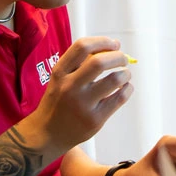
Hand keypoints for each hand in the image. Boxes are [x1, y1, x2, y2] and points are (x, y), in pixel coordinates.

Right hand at [26, 37, 132, 155]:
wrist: (47, 134)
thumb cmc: (59, 101)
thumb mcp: (60, 79)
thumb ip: (80, 63)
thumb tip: (113, 47)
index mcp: (60, 73)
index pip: (82, 47)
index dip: (103, 41)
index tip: (114, 44)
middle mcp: (69, 87)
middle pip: (99, 62)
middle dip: (118, 56)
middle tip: (124, 59)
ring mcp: (82, 105)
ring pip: (114, 80)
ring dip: (125, 73)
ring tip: (125, 74)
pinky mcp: (95, 120)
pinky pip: (120, 98)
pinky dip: (128, 89)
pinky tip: (125, 88)